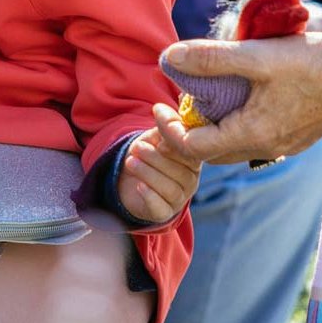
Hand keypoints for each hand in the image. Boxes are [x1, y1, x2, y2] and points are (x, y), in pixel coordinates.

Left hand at [117, 105, 203, 224]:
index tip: (158, 140)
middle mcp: (190, 180)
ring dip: (148, 174)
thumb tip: (161, 110)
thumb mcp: (155, 137)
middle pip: (180, 174)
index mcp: (193, 160)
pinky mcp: (164, 213)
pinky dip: (149, 196)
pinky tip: (139, 186)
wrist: (128, 177)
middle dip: (156, 159)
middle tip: (137, 148)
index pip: (192, 156)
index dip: (175, 148)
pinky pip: (161, 208)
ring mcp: (179, 198)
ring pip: (170, 190)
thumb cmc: (148, 153)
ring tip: (130, 162)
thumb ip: (163, 127)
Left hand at [155, 32, 321, 164]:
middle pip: (212, 152)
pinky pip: (253, 138)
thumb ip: (210, 58)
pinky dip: (235, 125)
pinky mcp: (296, 136)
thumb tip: (168, 57)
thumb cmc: (313, 61)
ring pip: (233, 146)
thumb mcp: (255, 56)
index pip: (194, 148)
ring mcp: (284, 145)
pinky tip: (236, 99)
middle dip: (187, 133)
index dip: (168, 130)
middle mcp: (267, 148)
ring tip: (201, 99)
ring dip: (212, 129)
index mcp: (253, 135)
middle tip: (173, 104)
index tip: (157, 106)